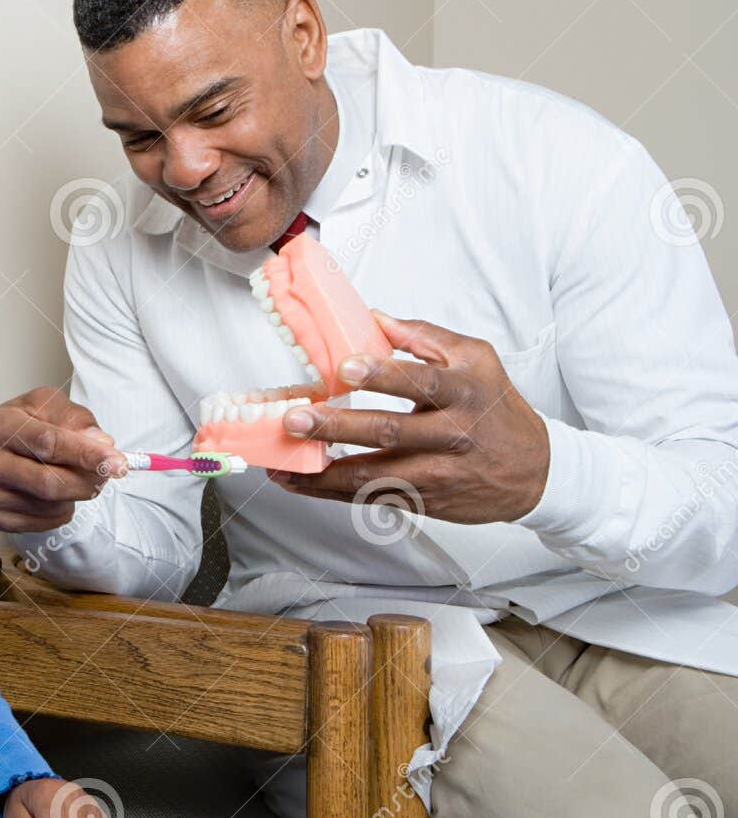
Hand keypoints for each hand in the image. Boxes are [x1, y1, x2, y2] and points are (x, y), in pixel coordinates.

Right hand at [0, 387, 128, 532]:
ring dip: (76, 493)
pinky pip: (45, 522)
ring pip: (51, 504)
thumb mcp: (53, 405)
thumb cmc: (30, 422)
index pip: (47, 443)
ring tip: (74, 475)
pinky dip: (63, 510)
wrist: (8, 446)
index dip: (85, 454)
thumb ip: (78, 420)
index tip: (117, 462)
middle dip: (88, 480)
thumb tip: (101, 444)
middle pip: (48, 482)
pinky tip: (56, 493)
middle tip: (109, 473)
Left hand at [270, 311, 549, 523]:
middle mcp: (451, 434)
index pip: (423, 382)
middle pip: (390, 432)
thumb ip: (425, 337)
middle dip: (337, 426)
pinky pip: (372, 496)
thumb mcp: (475, 359)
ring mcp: (437, 473)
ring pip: (375, 475)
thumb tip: (375, 317)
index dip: (383, 375)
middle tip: (296, 418)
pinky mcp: (424, 500)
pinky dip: (331, 491)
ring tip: (283, 461)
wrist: (535, 472)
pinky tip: (299, 481)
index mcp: (464, 392)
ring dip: (323, 471)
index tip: (345, 367)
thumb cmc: (496, 408)